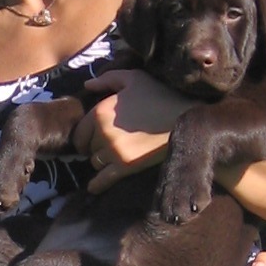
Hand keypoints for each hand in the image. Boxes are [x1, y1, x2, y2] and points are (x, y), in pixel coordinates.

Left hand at [76, 69, 188, 191]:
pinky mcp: (126, 166)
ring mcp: (114, 151)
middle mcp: (103, 132)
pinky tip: (93, 187)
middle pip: (88, 148)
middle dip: (94, 148)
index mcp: (100, 112)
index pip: (80, 132)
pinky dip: (96, 184)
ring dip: (101, 162)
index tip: (92, 138)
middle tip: (105, 147)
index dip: (85, 136)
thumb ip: (107, 79)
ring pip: (96, 162)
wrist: (185, 117)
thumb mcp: (133, 79)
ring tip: (111, 159)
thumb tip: (87, 85)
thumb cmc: (160, 95)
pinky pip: (102, 180)